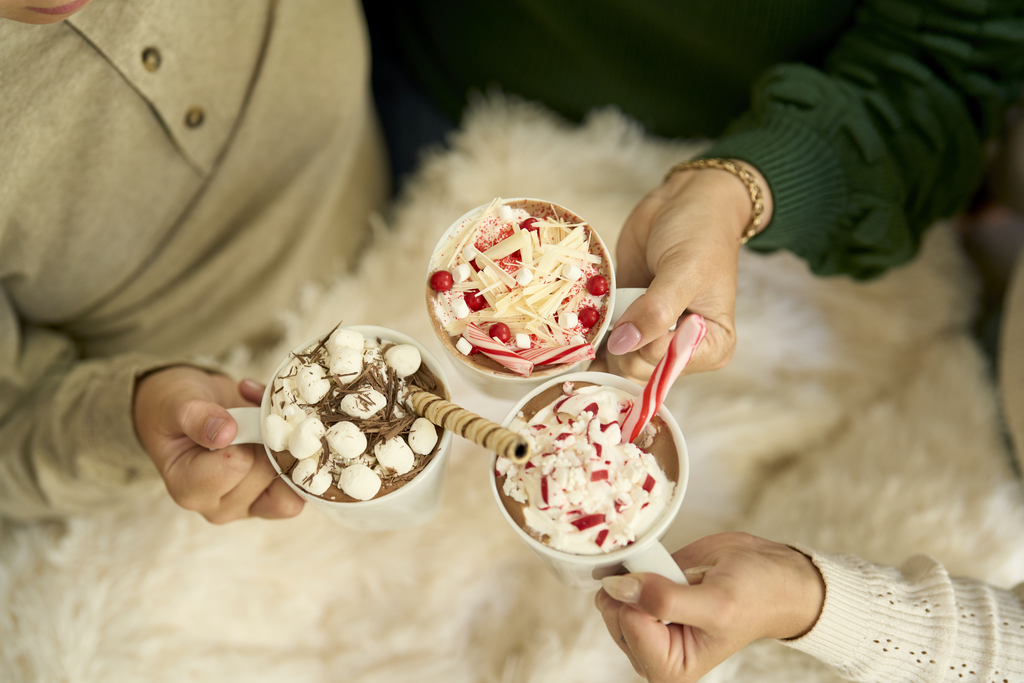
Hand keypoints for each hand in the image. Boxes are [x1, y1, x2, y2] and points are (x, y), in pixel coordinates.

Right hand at [133, 366, 303, 523]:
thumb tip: (226, 433)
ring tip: (267, 419)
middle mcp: (220, 505)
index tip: (233, 416)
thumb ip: (196, 418)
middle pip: (268, 473)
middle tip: (252, 412)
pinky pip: (302, 486)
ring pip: (291, 487)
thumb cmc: (175, 407)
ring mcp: (249, 503)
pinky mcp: (272, 495)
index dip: (244, 435)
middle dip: (269, 437)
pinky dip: (300, 453)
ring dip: (289, 446)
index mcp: (190, 489)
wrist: (190, 406)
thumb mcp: (176, 404)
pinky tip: (280, 429)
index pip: (235, 465)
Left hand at [594, 532, 823, 682]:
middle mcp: (654, 650)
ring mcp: (648, 624)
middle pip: (611, 613)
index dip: (644, 597)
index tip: (674, 583)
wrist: (774, 576)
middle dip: (637, 586)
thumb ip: (665, 600)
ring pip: (611, 595)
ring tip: (674, 574)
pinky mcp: (647, 597)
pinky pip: (620, 577)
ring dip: (637, 573)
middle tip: (675, 578)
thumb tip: (619, 587)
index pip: (628, 625)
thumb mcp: (716, 602)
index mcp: (670, 667)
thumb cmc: (756, 596)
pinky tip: (662, 566)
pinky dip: (635, 564)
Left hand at [607, 161, 772, 381]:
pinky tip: (578, 318)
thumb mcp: (684, 270)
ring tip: (593, 311)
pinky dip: (588, 330)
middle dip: (618, 344)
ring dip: (597, 339)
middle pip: (637, 369)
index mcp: (711, 346)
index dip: (645, 349)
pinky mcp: (625, 318)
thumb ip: (656, 311)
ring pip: (614, 358)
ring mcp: (650, 334)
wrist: (684, 201)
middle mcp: (681, 347)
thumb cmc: (700, 232)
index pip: (668, 369)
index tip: (638, 315)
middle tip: (615, 309)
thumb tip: (623, 345)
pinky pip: (601, 337)